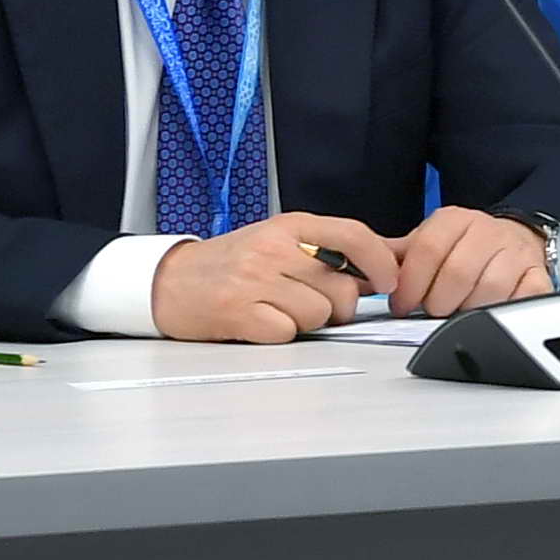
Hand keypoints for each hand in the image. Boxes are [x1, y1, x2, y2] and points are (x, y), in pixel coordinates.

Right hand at [149, 212, 400, 342]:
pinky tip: (261, 322)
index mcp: (289, 225)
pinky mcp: (238, 313)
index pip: (353, 235)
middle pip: (342, 288)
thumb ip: (330, 249)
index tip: (390, 282)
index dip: (381, 261)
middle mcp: (273, 248)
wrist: (168, 281)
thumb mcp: (280, 241)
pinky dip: (280, 334)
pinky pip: (287, 333)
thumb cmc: (232, 263)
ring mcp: (254, 280)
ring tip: (278, 309)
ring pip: (319, 314)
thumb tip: (390, 260)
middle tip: (311, 303)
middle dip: (338, 306)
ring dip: (307, 322)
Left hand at [396, 206, 555, 319]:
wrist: (513, 239)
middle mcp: (487, 231)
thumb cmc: (465, 248)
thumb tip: (361, 267)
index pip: (427, 250)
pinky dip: (505, 311)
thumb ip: (397, 256)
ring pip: (490, 288)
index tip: (402, 304)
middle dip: (437, 301)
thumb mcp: (429, 242)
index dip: (410, 284)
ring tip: (459, 313)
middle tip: (432, 311)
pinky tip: (490, 312)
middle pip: (457, 271)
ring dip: (468, 310)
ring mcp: (515, 252)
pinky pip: (524, 297)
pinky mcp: (538, 275)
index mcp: (455, 220)